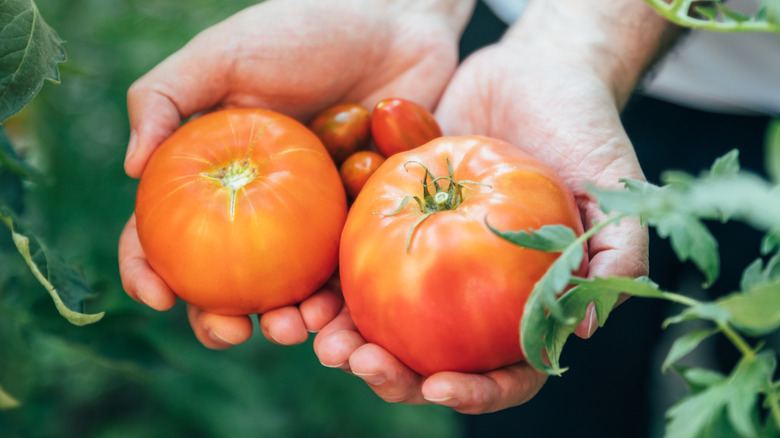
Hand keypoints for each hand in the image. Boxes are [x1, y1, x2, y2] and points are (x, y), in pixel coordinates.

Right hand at [119, 0, 473, 347]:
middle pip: (225, 277)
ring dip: (285, 320)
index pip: (167, 228)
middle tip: (232, 330)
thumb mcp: (226, 54)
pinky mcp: (365, 222)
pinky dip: (343, 303)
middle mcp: (261, 203)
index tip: (157, 296)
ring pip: (290, 289)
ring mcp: (315, 219)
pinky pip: (351, 272)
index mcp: (217, 170)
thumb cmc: (307, 28)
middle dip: (220, 317)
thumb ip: (166, 98)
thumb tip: (128, 170)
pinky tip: (341, 316)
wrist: (398, 21)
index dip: (149, 267)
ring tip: (293, 328)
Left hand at [312, 0, 676, 413]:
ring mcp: (436, 264)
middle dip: (397, 377)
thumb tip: (582, 329)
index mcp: (531, 303)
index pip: (510, 369)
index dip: (478, 392)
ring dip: (354, 343)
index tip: (439, 386)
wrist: (534, 72)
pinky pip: (364, 265)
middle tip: (362, 365)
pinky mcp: (398, 226)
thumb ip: (613, 253)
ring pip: (391, 324)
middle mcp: (480, 295)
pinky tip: (310, 296)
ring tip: (325, 342)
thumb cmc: (583, 130)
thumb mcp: (612, 187)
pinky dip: (336, 288)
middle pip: (438, 360)